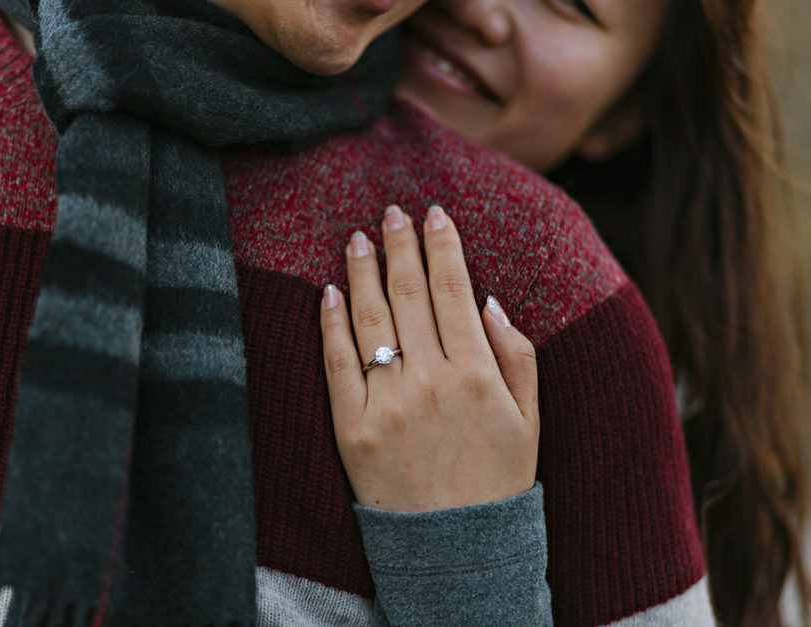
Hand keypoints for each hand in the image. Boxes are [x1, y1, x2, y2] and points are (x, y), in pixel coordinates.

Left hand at [320, 205, 538, 511]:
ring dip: (363, 271)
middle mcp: (431, 380)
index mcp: (477, 373)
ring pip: (371, 319)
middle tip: (392, 211)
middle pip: (409, 294)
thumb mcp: (529, 421)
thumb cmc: (497, 481)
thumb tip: (489, 302)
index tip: (435, 214)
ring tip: (358, 238)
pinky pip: (337, 364)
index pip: (453, 290)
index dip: (443, 246)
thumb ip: (518, 357)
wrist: (455, 548)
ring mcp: (388, 403)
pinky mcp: (352, 427)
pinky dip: (332, 323)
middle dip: (401, 245)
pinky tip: (330, 292)